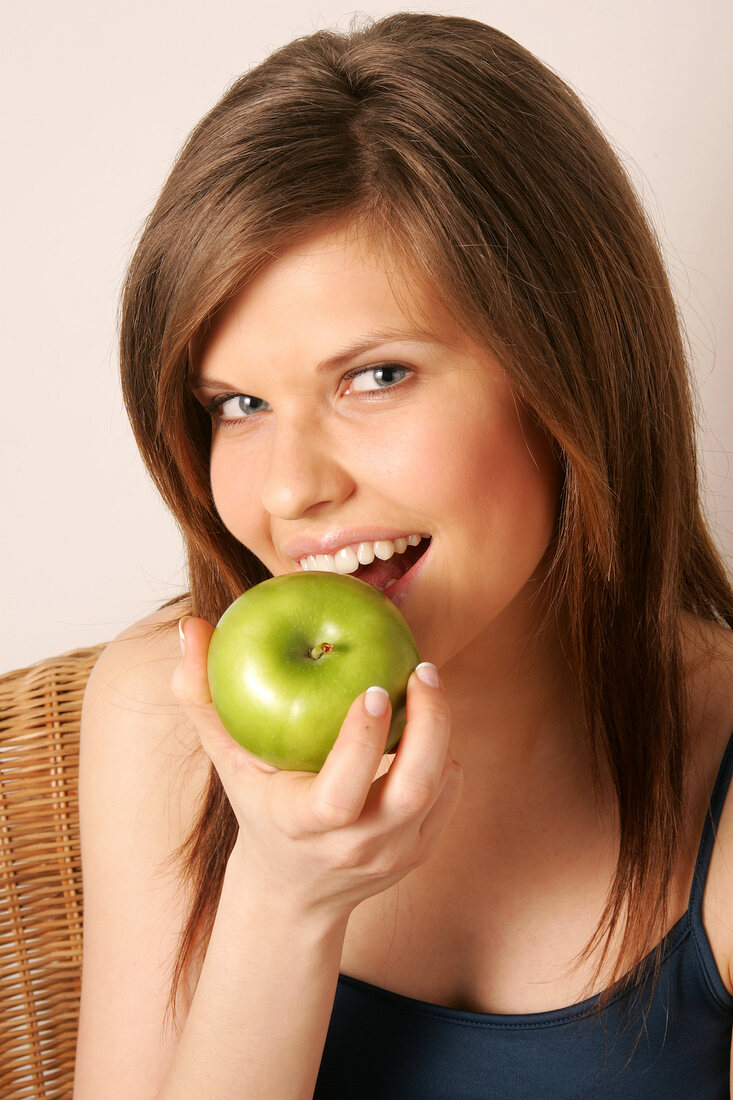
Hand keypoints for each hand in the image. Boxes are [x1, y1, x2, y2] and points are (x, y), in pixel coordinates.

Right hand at [172, 616, 463, 922]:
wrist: (295, 892)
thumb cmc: (258, 806)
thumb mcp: (225, 758)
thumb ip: (202, 696)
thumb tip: (192, 626)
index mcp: (304, 826)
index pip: (340, 796)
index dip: (362, 743)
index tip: (374, 689)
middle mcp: (356, 848)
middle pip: (413, 791)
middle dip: (429, 724)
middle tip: (423, 668)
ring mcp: (395, 854)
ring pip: (438, 789)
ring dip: (440, 730)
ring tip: (427, 680)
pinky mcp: (421, 852)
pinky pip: (449, 796)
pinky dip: (444, 755)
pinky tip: (429, 721)